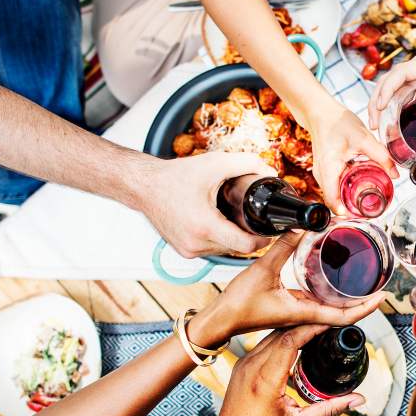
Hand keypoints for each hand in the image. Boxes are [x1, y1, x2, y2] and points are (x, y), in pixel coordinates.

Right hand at [140, 151, 275, 257]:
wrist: (144, 186)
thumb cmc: (175, 176)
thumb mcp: (215, 163)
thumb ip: (247, 164)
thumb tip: (271, 171)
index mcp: (204, 226)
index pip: (246, 246)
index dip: (264, 238)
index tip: (270, 228)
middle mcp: (195, 243)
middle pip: (237, 248)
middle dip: (249, 234)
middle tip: (254, 217)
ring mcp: (188, 250)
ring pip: (225, 249)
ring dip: (233, 237)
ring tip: (234, 217)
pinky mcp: (183, 251)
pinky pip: (211, 249)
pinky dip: (218, 239)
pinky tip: (219, 223)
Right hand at [191, 231, 383, 345]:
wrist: (219, 320)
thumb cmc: (238, 303)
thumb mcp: (262, 269)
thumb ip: (282, 246)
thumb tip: (303, 226)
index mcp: (303, 312)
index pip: (344, 316)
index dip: (366, 308)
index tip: (383, 297)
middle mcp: (304, 316)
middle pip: (343, 313)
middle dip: (363, 302)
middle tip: (379, 285)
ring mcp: (297, 313)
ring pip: (331, 309)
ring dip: (348, 299)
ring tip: (363, 282)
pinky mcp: (290, 308)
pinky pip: (317, 304)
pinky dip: (330, 295)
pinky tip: (332, 281)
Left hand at [207, 324, 365, 415]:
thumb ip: (330, 409)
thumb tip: (358, 399)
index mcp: (265, 379)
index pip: (290, 340)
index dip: (312, 327)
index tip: (330, 322)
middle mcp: (251, 366)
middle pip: (282, 332)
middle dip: (307, 323)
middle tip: (330, 321)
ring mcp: (244, 363)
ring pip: (273, 334)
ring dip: (295, 329)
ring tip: (318, 328)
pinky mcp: (242, 365)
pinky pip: (265, 343)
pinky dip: (284, 338)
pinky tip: (299, 342)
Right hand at [308, 101, 396, 213]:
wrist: (321, 112)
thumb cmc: (338, 123)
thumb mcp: (364, 139)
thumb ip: (381, 156)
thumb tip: (395, 174)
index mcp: (328, 169)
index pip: (333, 201)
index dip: (347, 212)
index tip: (362, 215)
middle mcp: (321, 174)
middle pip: (334, 200)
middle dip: (351, 207)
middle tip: (371, 209)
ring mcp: (320, 173)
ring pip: (334, 194)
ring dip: (348, 198)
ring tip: (367, 199)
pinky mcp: (324, 170)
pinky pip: (334, 185)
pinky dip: (345, 188)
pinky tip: (359, 185)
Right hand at [367, 28, 415, 138]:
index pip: (399, 75)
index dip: (387, 90)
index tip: (381, 107)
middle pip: (387, 80)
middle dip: (375, 101)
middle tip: (372, 125)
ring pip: (391, 82)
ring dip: (380, 99)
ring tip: (376, 123)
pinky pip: (401, 84)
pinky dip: (393, 98)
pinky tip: (395, 115)